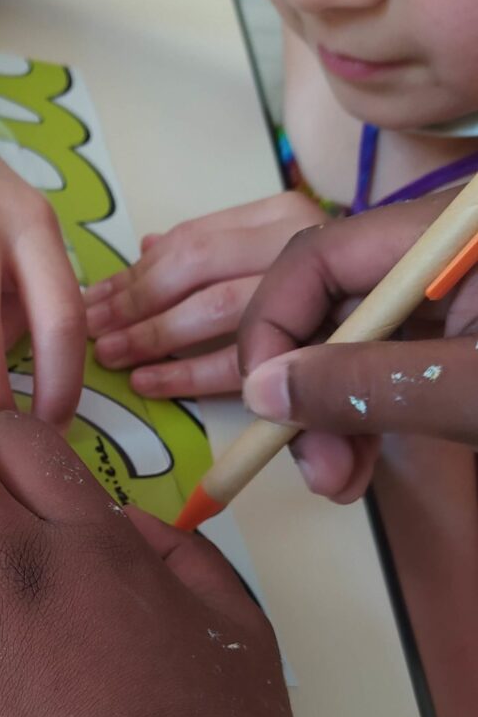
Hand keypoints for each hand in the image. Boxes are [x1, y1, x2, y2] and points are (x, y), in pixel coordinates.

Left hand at [84, 192, 325, 396]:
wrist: (443, 298)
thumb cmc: (335, 290)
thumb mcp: (269, 258)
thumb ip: (219, 250)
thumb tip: (148, 242)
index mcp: (280, 213)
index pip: (190, 240)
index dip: (133, 274)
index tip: (93, 299)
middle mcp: (304, 234)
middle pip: (195, 270)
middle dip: (134, 307)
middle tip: (91, 337)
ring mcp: (326, 278)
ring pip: (218, 309)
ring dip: (154, 340)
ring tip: (110, 360)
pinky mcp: (340, 336)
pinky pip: (253, 355)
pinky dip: (192, 373)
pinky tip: (149, 383)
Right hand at [238, 189, 477, 501]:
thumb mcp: (475, 392)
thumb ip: (368, 386)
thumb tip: (261, 393)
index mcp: (447, 234)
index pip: (316, 257)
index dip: (270, 328)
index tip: (264, 404)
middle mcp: (432, 253)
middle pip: (325, 303)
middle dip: (304, 388)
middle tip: (311, 467)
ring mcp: (445, 293)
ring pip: (347, 341)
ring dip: (329, 413)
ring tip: (337, 482)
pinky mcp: (453, 330)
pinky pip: (381, 362)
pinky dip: (362, 413)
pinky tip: (356, 464)